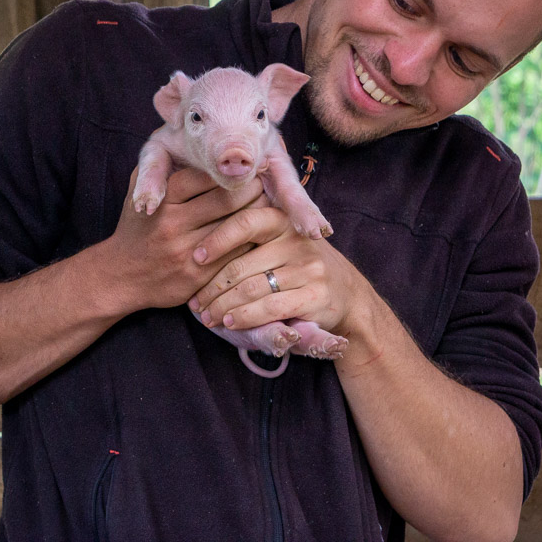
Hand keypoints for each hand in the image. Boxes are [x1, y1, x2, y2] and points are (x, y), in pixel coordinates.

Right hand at [104, 167, 264, 314]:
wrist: (122, 275)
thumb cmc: (138, 227)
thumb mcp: (137, 191)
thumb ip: (158, 167)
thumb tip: (189, 143)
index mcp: (163, 198)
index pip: (208, 175)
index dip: (231, 170)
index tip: (247, 165)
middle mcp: (173, 224)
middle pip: (227, 199)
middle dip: (252, 188)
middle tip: (263, 182)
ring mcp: (186, 251)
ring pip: (236, 226)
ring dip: (257, 213)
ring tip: (266, 202)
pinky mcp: (197, 276)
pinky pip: (235, 254)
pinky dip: (251, 240)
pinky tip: (258, 231)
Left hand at [189, 207, 369, 339]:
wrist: (346, 292)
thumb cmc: (296, 265)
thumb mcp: (277, 241)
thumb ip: (248, 237)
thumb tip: (197, 237)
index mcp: (283, 220)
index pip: (245, 222)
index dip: (217, 240)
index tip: (195, 257)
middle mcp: (297, 241)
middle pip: (242, 263)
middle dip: (212, 286)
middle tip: (195, 302)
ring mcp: (309, 268)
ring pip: (252, 289)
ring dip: (223, 306)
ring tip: (207, 315)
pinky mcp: (316, 295)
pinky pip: (270, 308)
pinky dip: (245, 317)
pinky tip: (230, 321)